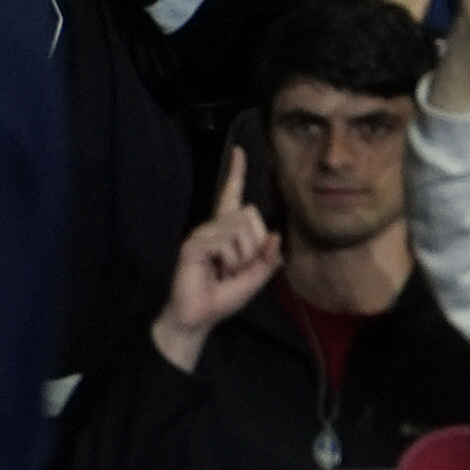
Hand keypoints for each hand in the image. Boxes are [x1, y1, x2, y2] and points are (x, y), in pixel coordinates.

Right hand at [153, 145, 278, 366]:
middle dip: (255, 245)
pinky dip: (230, 258)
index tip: (238, 151)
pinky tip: (217, 270)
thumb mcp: (254, 281)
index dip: (236, 173)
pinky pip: (225, 239)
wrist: (197, 318)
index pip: (232, 196)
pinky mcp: (194, 244)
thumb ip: (267, 260)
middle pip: (249, 214)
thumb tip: (276, 235)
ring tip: (226, 272)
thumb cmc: (221, 298)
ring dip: (242, 256)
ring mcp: (202, 234)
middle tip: (239, 268)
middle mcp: (213, 227)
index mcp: (226, 232)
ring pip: (240, 227)